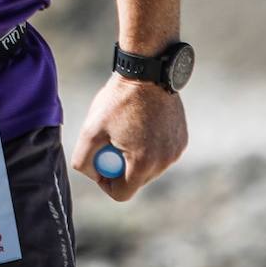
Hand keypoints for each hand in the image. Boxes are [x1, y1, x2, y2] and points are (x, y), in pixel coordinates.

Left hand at [70, 73, 187, 200]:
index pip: (122, 193)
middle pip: (136, 181)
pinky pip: (162, 153)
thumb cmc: (119, 99)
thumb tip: (90, 173)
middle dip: (121, 169)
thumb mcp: (91, 128)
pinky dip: (151, 145)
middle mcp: (164, 162)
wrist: (148, 73)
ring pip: (150, 168)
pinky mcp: (182, 140)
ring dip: (137, 157)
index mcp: (143, 163)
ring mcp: (176, 151)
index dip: (105, 183)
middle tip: (110, 144)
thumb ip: (83, 158)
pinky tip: (143, 123)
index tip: (99, 164)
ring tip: (127, 130)